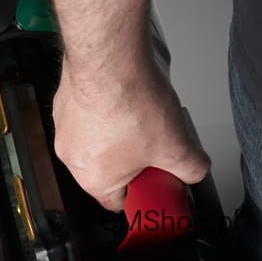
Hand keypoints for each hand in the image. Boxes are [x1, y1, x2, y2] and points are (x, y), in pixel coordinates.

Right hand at [53, 58, 210, 210]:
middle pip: (110, 171)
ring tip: (144, 117)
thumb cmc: (130, 102)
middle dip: (136, 161)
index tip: (156, 184)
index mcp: (95, 180)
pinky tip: (128, 98)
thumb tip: (196, 171)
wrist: (108, 56)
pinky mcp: (65, 101)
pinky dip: (107, 111)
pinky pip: (89, 116)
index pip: (120, 204)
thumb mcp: (176, 146)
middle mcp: (72, 158)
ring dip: (121, 135)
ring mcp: (65, 128)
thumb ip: (191, 168)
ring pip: (98, 142)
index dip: (144, 195)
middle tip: (156, 146)